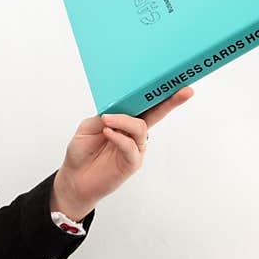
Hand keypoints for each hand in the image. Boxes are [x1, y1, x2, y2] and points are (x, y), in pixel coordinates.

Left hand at [50, 87, 194, 220]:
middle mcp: (133, 132)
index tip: (173, 80)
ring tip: (106, 120)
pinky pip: (131, 147)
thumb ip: (106, 115)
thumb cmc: (82, 151)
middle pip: (156, 113)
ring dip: (124, 121)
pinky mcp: (132, 163)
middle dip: (170, 102)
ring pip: (141, 128)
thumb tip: (118, 107)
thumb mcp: (89, 126)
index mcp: (125, 119)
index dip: (158, 93)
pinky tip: (108, 132)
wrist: (74, 177)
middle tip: (184, 92)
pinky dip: (120, 137)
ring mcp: (135, 147)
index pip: (144, 104)